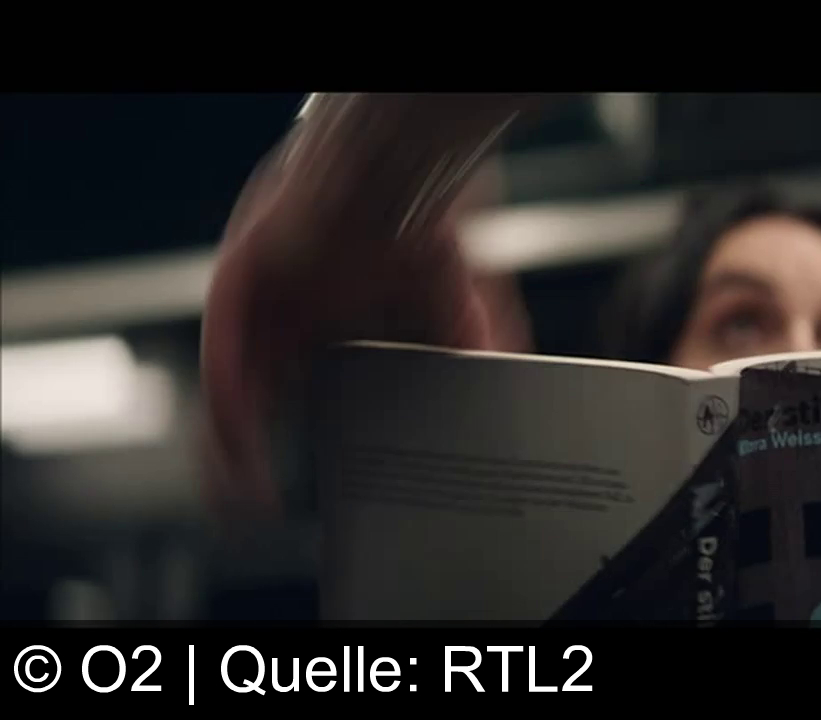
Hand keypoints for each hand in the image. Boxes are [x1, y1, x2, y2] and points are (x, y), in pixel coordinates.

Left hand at [199, 93, 542, 512]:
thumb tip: (500, 395)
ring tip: (240, 495)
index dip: (296, 439)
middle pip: (254, 395)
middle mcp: (287, 310)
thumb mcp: (461, 306)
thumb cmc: (425, 221)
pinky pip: (223, 352)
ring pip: (231, 382)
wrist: (405, 168)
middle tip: (254, 507)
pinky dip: (228, 399)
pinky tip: (238, 440)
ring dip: (230, 440)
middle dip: (248, 453)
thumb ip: (476, 351)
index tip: (300, 488)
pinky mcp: (240, 281)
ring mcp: (261, 298)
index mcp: (328, 318)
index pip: (299, 391)